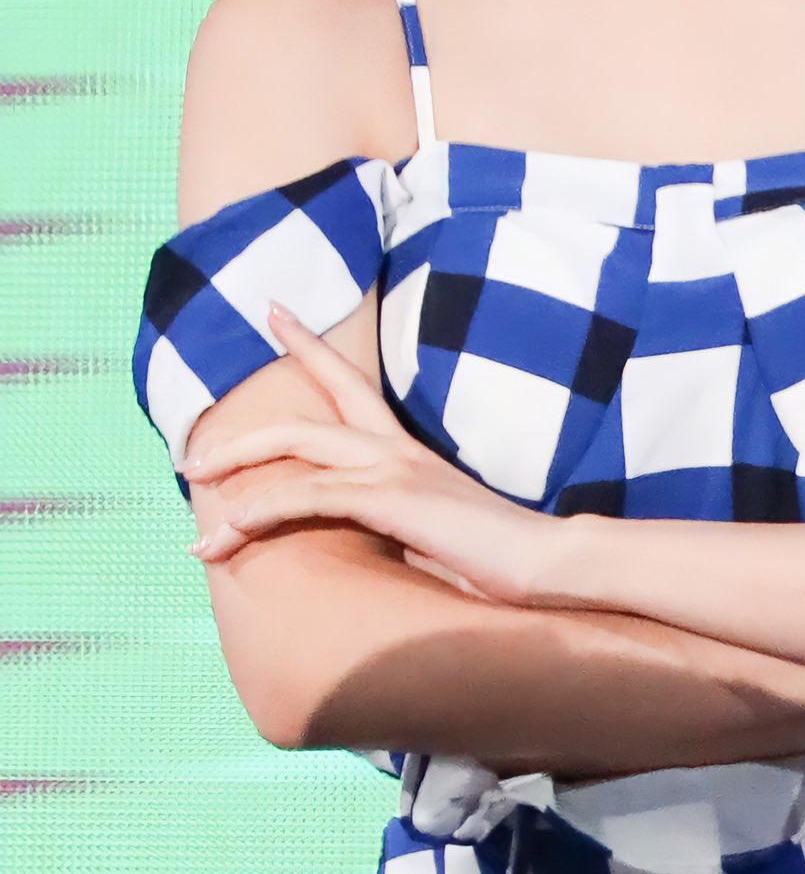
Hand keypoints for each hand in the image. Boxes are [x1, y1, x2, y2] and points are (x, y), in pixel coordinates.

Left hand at [184, 300, 567, 606]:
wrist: (544, 560)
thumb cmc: (497, 554)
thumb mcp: (434, 530)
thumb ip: (397, 521)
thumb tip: (367, 543)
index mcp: (405, 450)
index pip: (350, 384)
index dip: (308, 346)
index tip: (273, 312)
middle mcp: (395, 448)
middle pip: (308, 413)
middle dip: (244, 433)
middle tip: (191, 450)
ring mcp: (393, 469)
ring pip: (297, 451)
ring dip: (237, 473)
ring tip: (196, 504)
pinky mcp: (392, 500)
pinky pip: (311, 495)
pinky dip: (263, 508)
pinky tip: (230, 527)